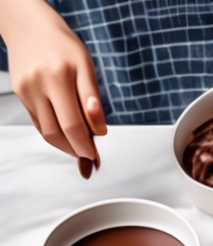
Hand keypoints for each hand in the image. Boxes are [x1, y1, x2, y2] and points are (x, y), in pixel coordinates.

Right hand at [3, 3, 104, 160]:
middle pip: (57, 132)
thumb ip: (93, 99)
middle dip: (76, 150)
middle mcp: (38, 85)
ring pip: (46, 131)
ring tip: (81, 150)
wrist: (30, 28)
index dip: (86, 146)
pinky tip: (67, 137)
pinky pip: (38, 122)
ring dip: (65, 145)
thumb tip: (100, 130)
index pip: (73, 124)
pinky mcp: (20, 94)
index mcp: (59, 77)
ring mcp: (26, 91)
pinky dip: (54, 133)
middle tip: (90, 159)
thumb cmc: (63, 46)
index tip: (96, 157)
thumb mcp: (87, 67)